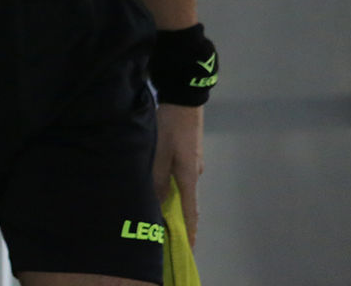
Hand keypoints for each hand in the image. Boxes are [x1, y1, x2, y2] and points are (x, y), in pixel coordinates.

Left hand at [154, 102, 202, 244]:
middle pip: (186, 202)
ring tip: (157, 212)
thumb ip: (157, 178)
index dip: (189, 231)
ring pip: (180, 188)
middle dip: (177, 219)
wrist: (184, 101)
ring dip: (171, 200)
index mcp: (189, 176)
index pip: (191, 212)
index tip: (188, 248)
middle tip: (164, 232)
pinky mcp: (186, 154)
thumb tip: (157, 201)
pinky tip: (157, 186)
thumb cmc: (171, 127)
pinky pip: (177, 177)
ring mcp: (191, 164)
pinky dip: (169, 186)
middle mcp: (194, 173)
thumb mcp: (160, 153)